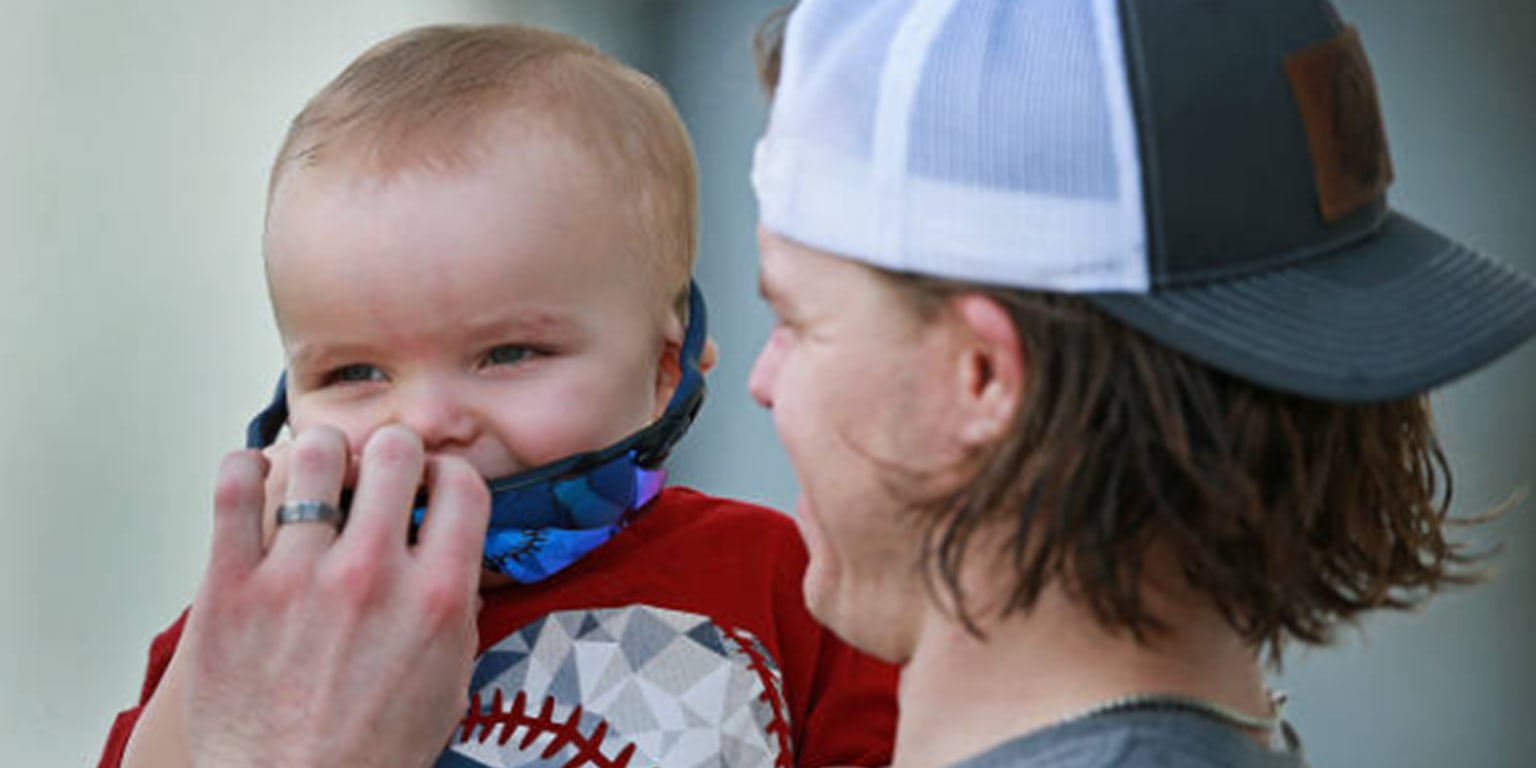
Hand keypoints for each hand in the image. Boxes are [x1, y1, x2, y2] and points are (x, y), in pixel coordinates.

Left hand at [180, 425, 489, 767]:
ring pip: (315, 454)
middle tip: (377, 472)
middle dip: (390, 452)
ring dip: (323, 455)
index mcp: (435, 598)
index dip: (449, 474)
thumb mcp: (448, 680)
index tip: (432, 485)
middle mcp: (371, 577)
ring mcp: (296, 578)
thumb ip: (453, 605)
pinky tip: (258, 479)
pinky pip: (233, 490)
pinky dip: (246, 468)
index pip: (462, 484)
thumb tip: (450, 547)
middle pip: (393, 452)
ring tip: (318, 475)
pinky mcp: (230, 588)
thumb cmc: (370, 752)